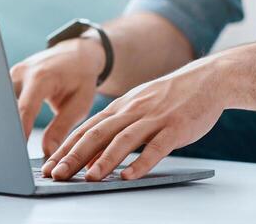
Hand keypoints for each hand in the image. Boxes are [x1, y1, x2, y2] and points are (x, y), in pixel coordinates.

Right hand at [10, 38, 105, 155]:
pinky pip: (3, 100)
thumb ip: (61, 129)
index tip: (17, 152)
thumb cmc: (81, 78)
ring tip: (9, 146)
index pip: (24, 109)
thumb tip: (48, 153)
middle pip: (7, 107)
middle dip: (7, 130)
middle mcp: (22, 73)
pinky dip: (7, 116)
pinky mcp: (8, 79)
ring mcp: (12, 74)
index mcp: (41, 77)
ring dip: (5, 124)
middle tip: (11, 154)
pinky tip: (9, 132)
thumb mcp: (79, 104)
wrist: (77, 54)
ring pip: (1, 104)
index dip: (20, 132)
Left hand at [41, 56, 227, 180]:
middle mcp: (131, 111)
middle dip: (73, 156)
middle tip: (56, 174)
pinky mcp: (175, 127)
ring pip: (123, 139)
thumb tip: (92, 158)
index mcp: (120, 108)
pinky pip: (157, 147)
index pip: (85, 129)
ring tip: (89, 178)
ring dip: (104, 160)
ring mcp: (153, 118)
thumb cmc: (170, 98)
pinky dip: (142, 162)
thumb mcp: (137, 108)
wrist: (208, 79)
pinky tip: (129, 175)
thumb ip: (115, 130)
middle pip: (96, 134)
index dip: (64, 148)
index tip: (47, 166)